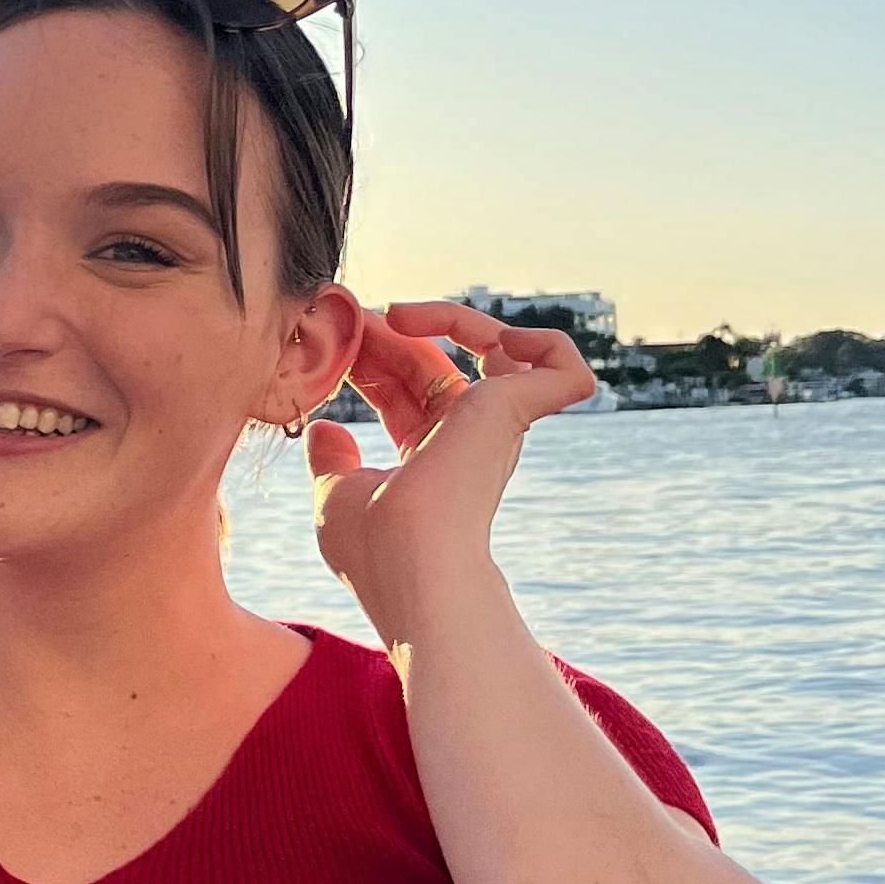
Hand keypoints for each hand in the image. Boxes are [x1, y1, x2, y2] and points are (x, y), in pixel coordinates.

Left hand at [306, 302, 595, 644]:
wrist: (415, 569)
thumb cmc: (378, 550)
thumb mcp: (337, 497)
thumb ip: (333, 462)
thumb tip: (322, 428)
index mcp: (431, 455)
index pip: (403, 389)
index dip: (369, 358)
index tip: (334, 343)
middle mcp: (469, 438)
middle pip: (433, 363)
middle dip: (385, 334)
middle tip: (349, 316)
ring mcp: (496, 425)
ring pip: (494, 347)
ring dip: (447, 318)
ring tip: (396, 315)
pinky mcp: (516, 412)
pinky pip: (562, 365)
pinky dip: (540, 340)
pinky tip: (488, 336)